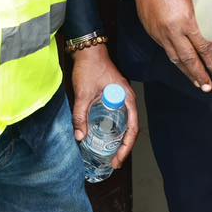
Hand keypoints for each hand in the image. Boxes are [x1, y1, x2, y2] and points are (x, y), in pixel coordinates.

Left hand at [70, 45, 138, 167]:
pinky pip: (117, 117)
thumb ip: (80, 115)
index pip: (132, 128)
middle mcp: (126, 99)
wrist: (87, 48)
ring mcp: (120, 98)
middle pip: (130, 128)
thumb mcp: (84, 93)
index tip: (118, 159)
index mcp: (126, 98)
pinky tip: (103, 137)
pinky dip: (113, 129)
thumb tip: (79, 137)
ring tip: (110, 154)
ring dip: (119, 140)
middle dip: (124, 147)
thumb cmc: (89, 66)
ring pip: (124, 123)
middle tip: (114, 162)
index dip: (127, 146)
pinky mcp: (112, 96)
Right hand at [131, 0, 211, 90]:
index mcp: (188, 20)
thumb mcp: (194, 0)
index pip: (204, 47)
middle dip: (200, 74)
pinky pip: (167, 51)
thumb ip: (202, 18)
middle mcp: (174, 30)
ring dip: (188, 73)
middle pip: (190, 58)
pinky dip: (176, 62)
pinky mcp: (154, 34)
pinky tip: (181, 66)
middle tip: (208, 86)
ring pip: (176, 59)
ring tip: (197, 83)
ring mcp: (162, 33)